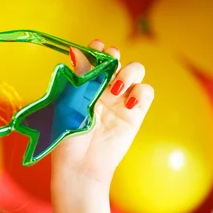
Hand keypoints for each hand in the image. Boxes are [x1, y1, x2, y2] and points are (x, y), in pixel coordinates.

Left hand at [51, 40, 154, 186]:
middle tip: (108, 64)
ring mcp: (120, 100)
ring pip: (135, 71)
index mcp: (84, 84)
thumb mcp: (66, 104)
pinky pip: (146, 92)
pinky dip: (141, 91)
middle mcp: (103, 88)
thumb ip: (76, 79)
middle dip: (114, 56)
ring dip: (128, 73)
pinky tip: (129, 102)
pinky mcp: (135, 114)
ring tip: (115, 90)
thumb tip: (76, 52)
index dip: (97, 49)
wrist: (80, 166)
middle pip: (116, 59)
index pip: (94, 58)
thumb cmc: (66, 138)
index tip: (96, 46)